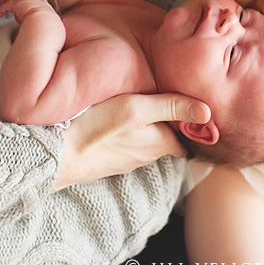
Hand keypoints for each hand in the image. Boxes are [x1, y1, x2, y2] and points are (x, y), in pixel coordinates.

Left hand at [0, 0, 54, 23]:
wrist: (46, 26)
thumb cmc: (49, 29)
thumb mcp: (47, 23)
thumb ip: (39, 20)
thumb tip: (31, 24)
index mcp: (44, 5)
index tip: (24, 1)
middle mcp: (36, 0)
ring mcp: (28, 0)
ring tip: (0, 0)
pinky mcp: (19, 4)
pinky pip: (8, 4)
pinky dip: (2, 9)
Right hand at [55, 93, 210, 188]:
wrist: (55, 154)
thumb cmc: (96, 127)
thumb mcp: (137, 109)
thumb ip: (170, 106)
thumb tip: (208, 111)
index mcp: (159, 144)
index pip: (185, 139)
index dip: (189, 125)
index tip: (191, 110)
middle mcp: (145, 156)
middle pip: (165, 140)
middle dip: (168, 125)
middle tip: (166, 103)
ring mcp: (124, 161)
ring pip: (144, 143)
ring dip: (146, 130)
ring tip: (140, 108)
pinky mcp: (105, 161)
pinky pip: (124, 146)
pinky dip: (126, 135)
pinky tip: (115, 122)